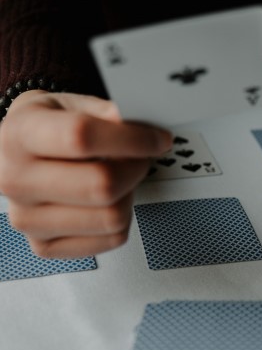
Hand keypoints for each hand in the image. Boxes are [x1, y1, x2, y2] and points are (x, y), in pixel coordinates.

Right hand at [0, 90, 172, 258]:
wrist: (16, 154)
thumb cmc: (47, 129)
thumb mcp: (71, 104)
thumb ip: (107, 113)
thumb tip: (142, 127)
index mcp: (20, 135)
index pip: (82, 138)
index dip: (133, 139)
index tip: (158, 139)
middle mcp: (15, 179)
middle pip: (102, 185)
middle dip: (136, 168)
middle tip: (139, 158)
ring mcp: (27, 218)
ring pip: (111, 217)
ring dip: (129, 195)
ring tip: (119, 177)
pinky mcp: (44, 245)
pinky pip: (111, 239)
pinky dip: (123, 219)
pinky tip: (109, 201)